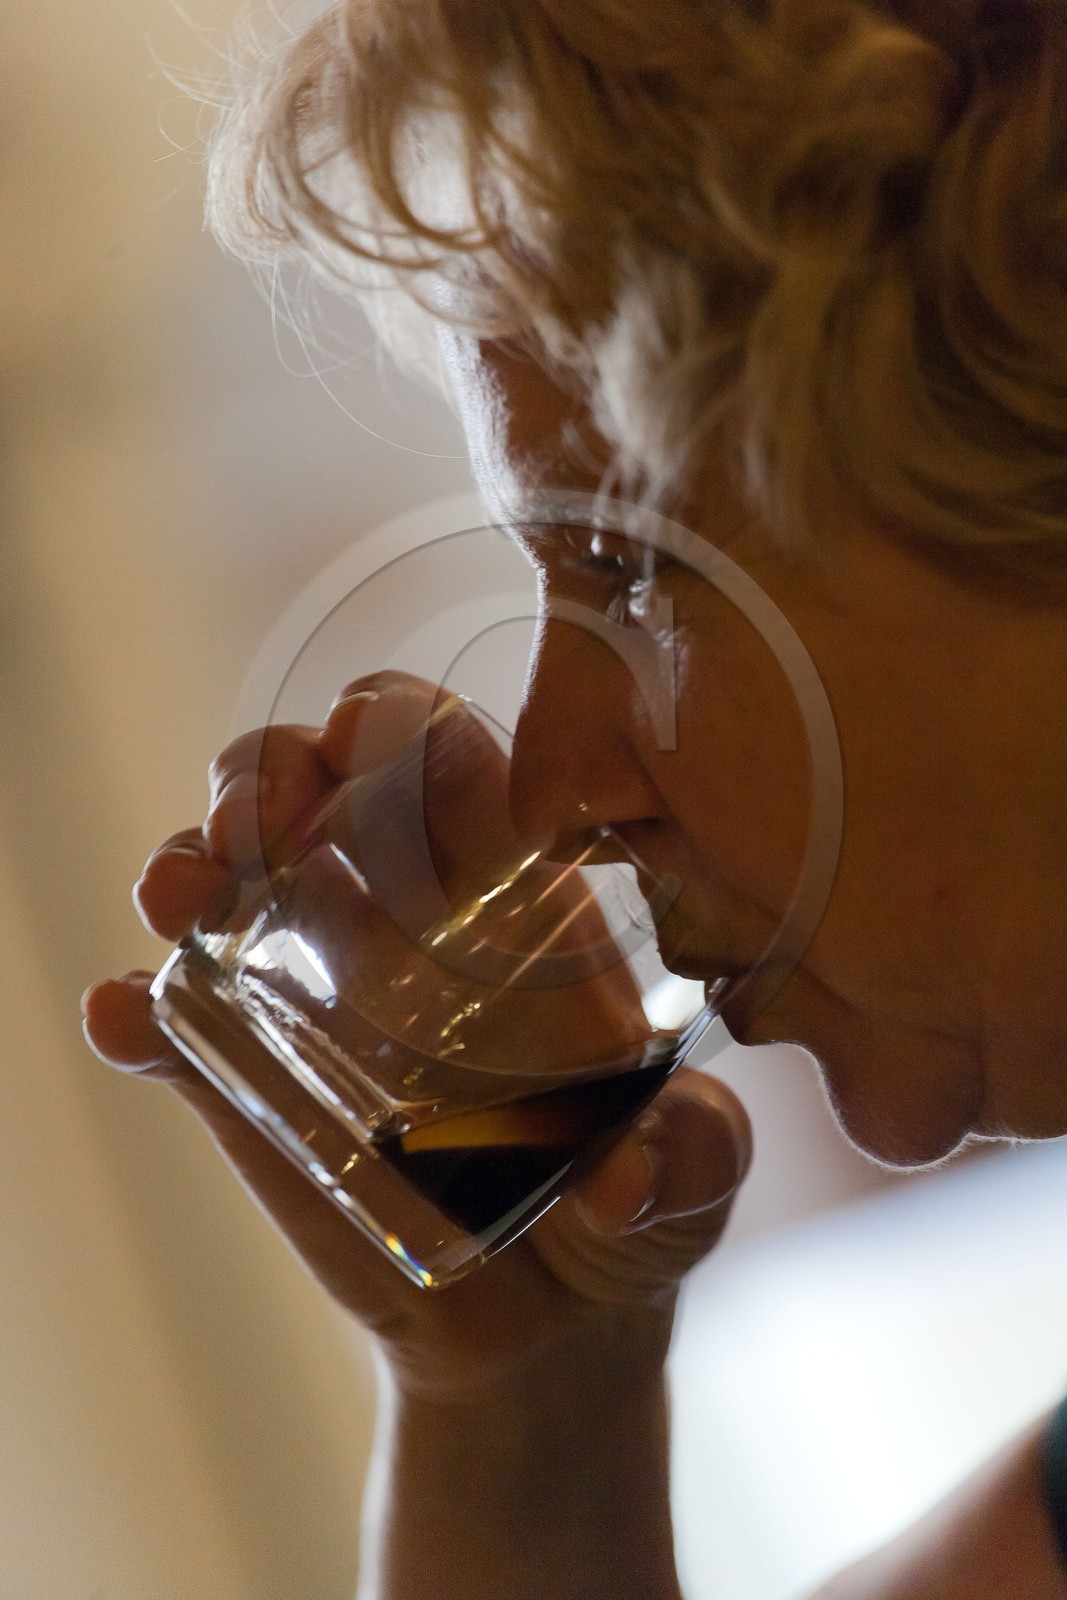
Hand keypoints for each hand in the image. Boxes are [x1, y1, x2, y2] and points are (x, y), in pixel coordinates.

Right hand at [82, 671, 751, 1401]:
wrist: (549, 1326)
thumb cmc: (633, 1205)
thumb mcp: (692, 1176)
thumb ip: (688, 1159)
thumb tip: (624, 1177)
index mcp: (513, 896)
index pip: (441, 755)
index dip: (394, 720)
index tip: (360, 736)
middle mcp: (401, 920)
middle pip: (314, 786)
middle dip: (270, 769)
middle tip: (256, 822)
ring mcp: (315, 994)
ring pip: (228, 880)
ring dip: (187, 863)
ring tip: (178, 896)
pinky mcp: (253, 1084)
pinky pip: (178, 1026)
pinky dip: (139, 1014)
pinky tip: (126, 1019)